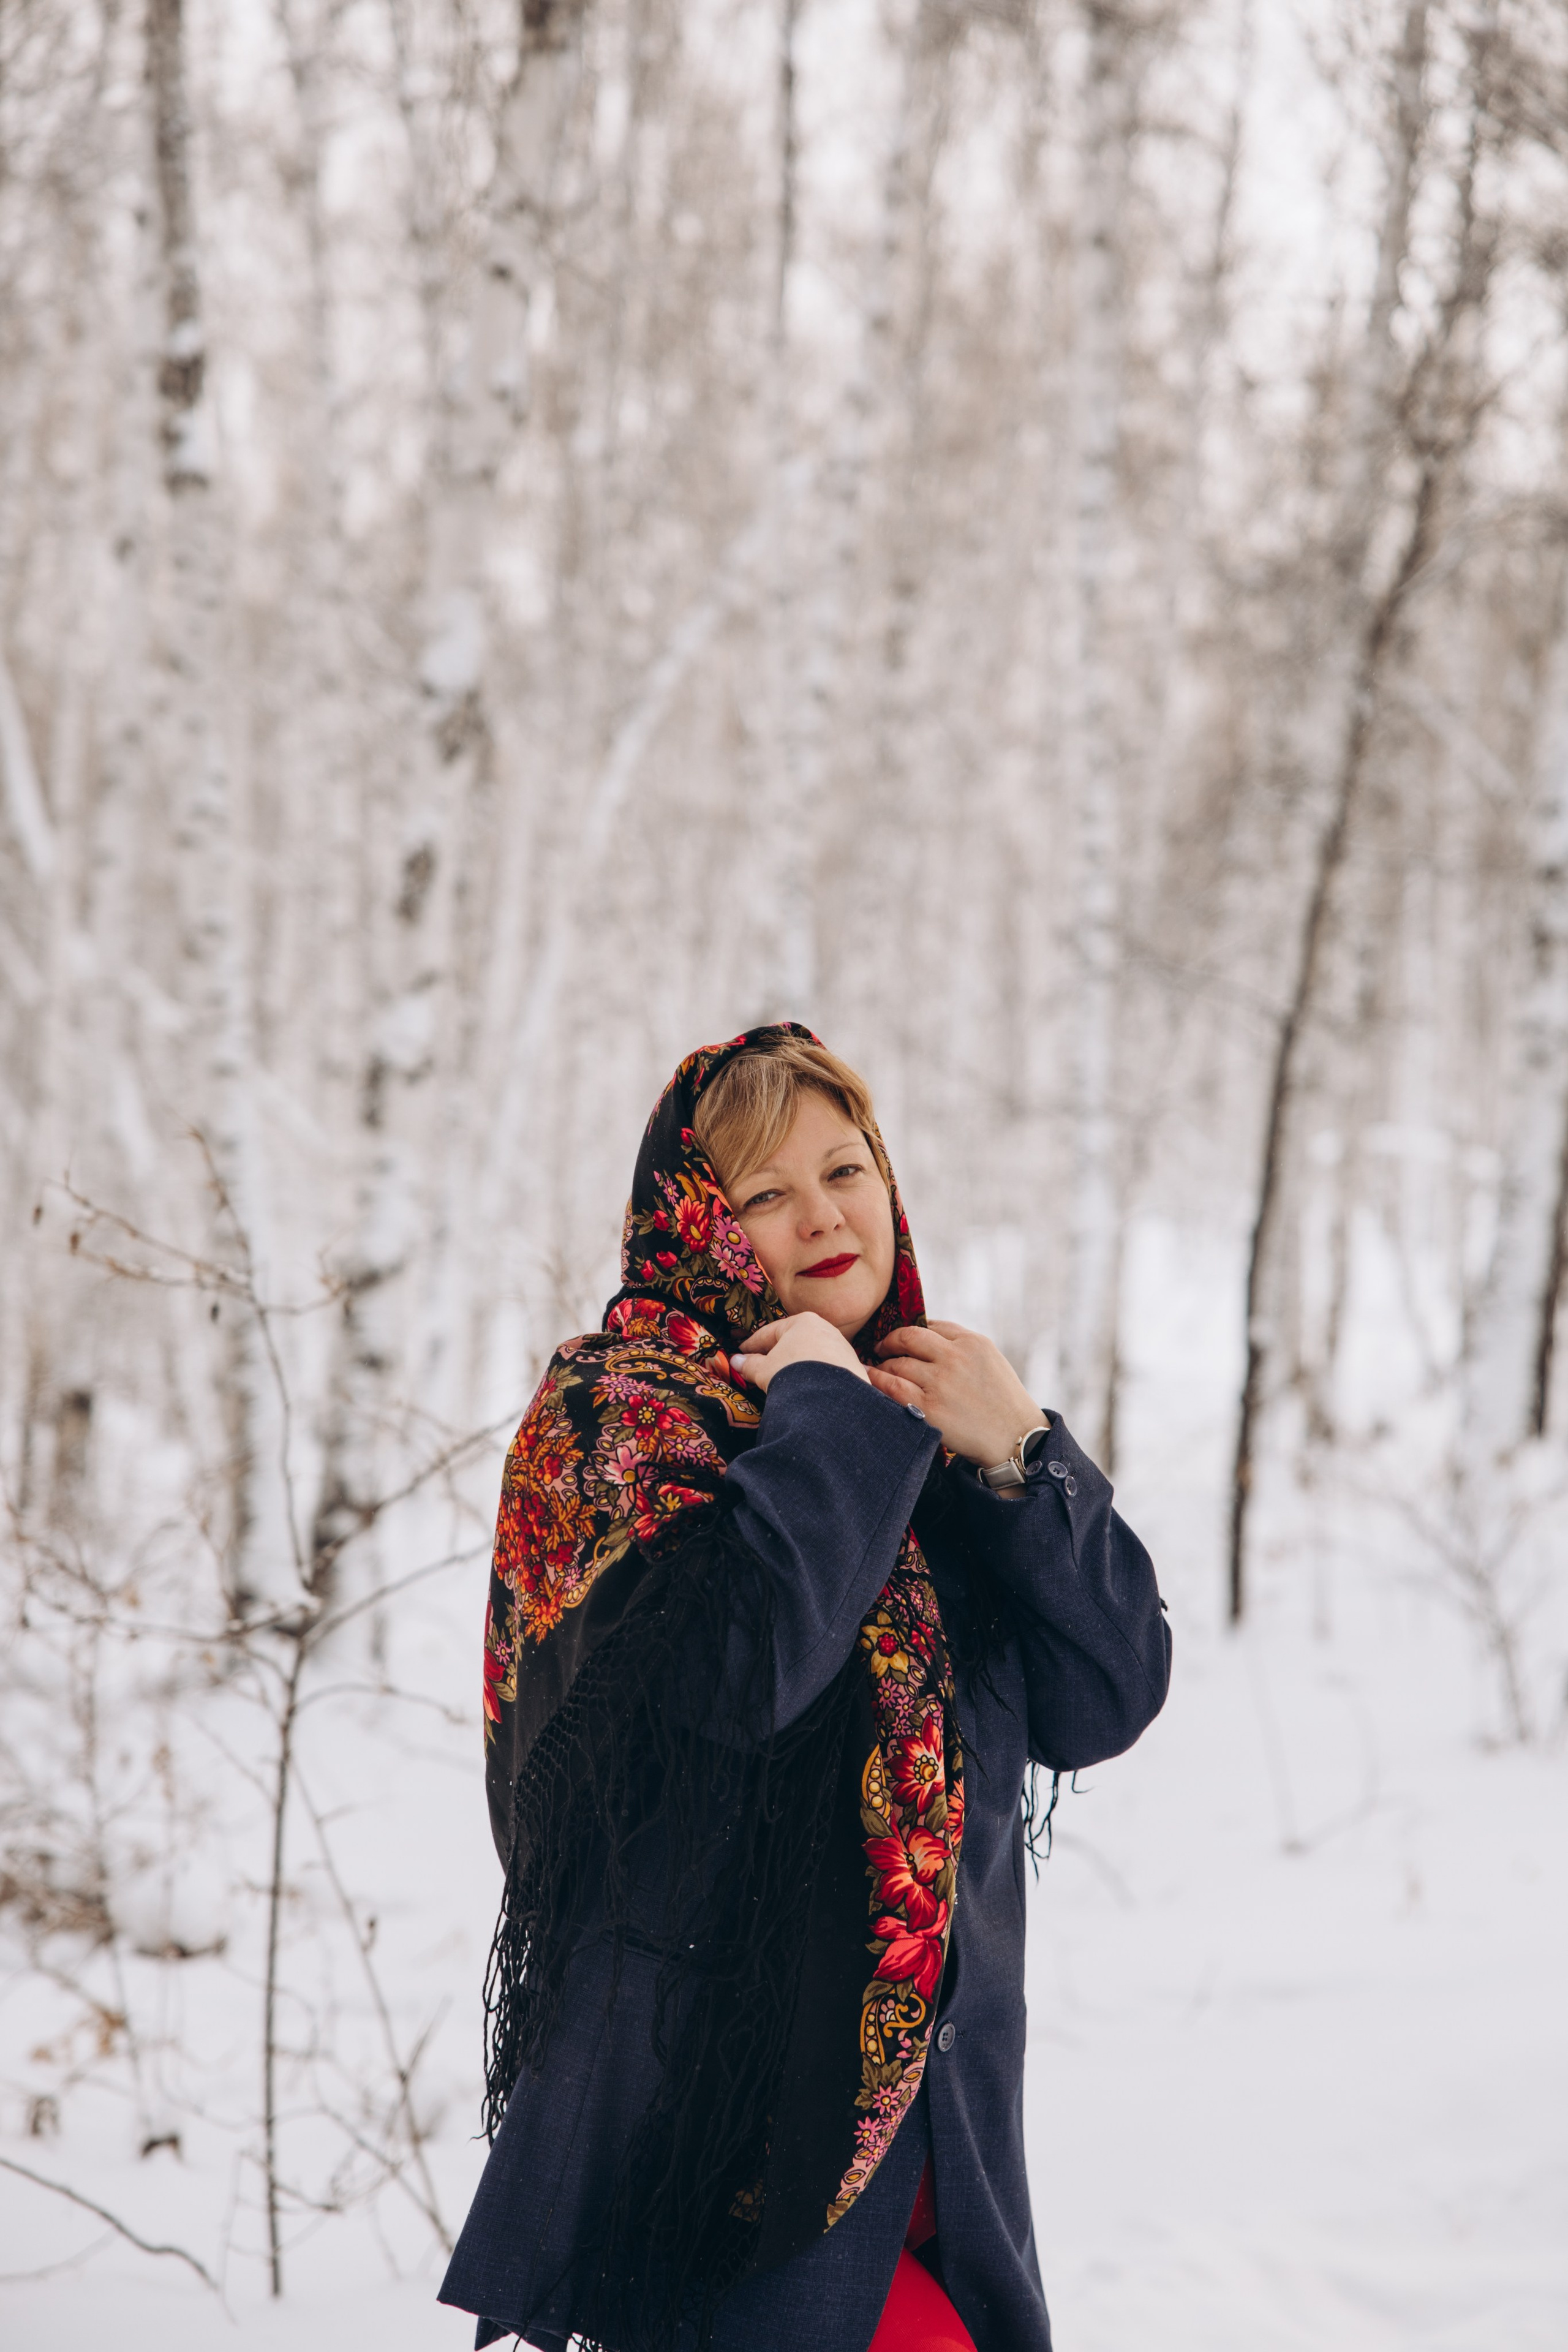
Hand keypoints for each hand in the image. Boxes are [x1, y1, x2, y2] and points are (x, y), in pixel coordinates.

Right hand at [730, 1312, 871, 1393]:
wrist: (831, 1397)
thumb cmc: (793, 1373)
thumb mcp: (765, 1370)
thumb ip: (749, 1365)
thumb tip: (735, 1362)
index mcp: (802, 1322)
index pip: (771, 1332)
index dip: (753, 1344)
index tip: (741, 1352)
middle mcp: (826, 1329)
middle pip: (794, 1341)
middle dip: (776, 1354)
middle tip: (760, 1365)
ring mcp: (842, 1348)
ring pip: (812, 1354)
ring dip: (797, 1365)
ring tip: (784, 1380)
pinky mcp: (853, 1367)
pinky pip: (827, 1369)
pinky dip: (814, 1376)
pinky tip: (807, 1388)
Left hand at [868, 1320, 1043, 1467]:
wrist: (1014, 1438)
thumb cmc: (1002, 1401)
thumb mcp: (990, 1361)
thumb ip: (962, 1346)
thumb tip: (925, 1336)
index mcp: (972, 1342)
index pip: (932, 1324)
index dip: (912, 1329)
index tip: (902, 1337)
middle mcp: (955, 1357)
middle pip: (909, 1337)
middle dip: (890, 1340)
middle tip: (881, 1347)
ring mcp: (941, 1382)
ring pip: (897, 1362)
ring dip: (882, 1364)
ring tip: (877, 1368)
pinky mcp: (930, 1408)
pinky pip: (892, 1387)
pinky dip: (877, 1380)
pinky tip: (870, 1378)